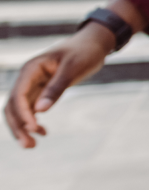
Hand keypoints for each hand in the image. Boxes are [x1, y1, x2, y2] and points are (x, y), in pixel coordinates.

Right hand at [4, 23, 113, 147]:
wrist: (93, 44)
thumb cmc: (84, 52)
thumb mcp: (73, 69)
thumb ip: (56, 88)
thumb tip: (39, 111)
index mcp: (31, 69)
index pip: (18, 95)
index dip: (23, 114)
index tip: (34, 129)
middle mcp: (27, 78)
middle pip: (13, 106)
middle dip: (18, 127)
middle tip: (29, 146)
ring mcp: (33, 84)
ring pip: (20, 110)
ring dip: (23, 128)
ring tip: (32, 146)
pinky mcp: (41, 90)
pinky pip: (31, 109)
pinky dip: (33, 122)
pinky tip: (43, 132)